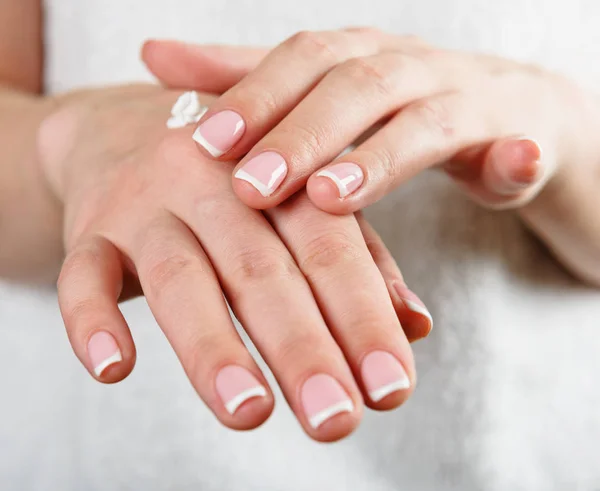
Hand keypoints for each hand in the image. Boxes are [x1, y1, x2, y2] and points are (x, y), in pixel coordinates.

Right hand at [39, 85, 429, 441]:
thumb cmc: (233, 181)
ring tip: (250, 413)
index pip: (330, 248)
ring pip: (180, 278)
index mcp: (277, 173)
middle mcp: (212, 181)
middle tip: (335, 418)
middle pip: (261, 269)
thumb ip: (358, 260)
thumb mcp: (300, 206)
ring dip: (214, 349)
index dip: (364, 317)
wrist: (124, 127)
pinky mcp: (89, 227)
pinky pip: (82, 273)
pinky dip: (92, 322)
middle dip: (302, 348)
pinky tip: (113, 369)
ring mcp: (146, 204)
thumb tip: (415, 324)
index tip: (392, 388)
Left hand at [143, 31, 567, 214]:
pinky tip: (515, 165)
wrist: (502, 115)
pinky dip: (517, 157)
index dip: (253, 99)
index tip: (199, 147)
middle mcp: (406, 67)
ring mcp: (467, 99)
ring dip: (379, 155)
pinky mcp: (518, 140)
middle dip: (300, 135)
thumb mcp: (315, 95)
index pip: (299, 64)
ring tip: (329, 198)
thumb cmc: (393, 111)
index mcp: (356, 57)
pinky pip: (520, 147)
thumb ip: (245, 81)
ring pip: (422, 118)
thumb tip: (151, 56)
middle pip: (351, 87)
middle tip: (251, 187)